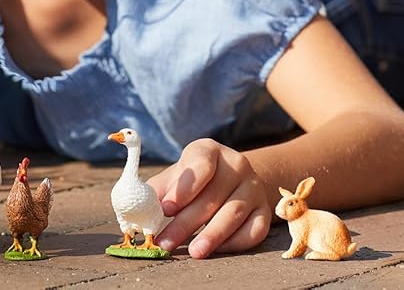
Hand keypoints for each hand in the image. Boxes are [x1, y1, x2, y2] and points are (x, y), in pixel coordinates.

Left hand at [148, 138, 270, 258]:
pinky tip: (218, 250)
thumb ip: (159, 189)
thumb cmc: (193, 179)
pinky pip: (255, 229)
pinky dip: (236, 242)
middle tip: (166, 241)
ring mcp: (253, 186)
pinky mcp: (264, 209)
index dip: (183, 187)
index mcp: (209, 150)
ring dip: (212, 235)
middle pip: (212, 195)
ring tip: (193, 252)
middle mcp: (236, 164)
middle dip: (186, 222)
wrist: (231, 177)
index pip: (201, 164)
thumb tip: (139, 210)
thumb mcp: (175, 175)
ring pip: (234, 212)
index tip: (166, 208)